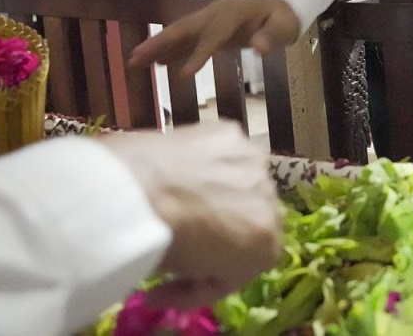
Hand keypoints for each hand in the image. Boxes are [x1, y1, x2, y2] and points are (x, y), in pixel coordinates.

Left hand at [101, 122, 282, 308]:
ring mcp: (255, 163)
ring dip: (220, 190)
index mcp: (266, 248)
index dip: (215, 270)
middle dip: (224, 226)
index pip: (248, 263)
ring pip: (241, 182)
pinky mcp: (232, 134)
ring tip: (180, 197)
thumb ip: (206, 274)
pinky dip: (206, 162)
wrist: (139, 194)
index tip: (182, 276)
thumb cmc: (163, 245)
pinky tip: (179, 167)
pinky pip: (222, 154)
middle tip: (185, 234)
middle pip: (250, 218)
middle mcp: (272, 202)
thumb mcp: (188, 278)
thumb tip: (189, 269)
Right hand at [129, 0, 300, 75]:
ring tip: (133, 62)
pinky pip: (185, 39)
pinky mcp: (207, 28)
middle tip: (135, 57)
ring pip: (178, 33)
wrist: (278, 2)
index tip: (184, 76)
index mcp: (233, 13)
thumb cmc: (282, 17)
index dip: (199, 55)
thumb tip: (260, 48)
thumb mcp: (284, 26)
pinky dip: (169, 50)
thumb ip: (272, 36)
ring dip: (156, 46)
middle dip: (159, 43)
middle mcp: (215, 13)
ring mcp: (208, 19)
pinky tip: (155, 63)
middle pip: (184, 28)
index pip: (213, 37)